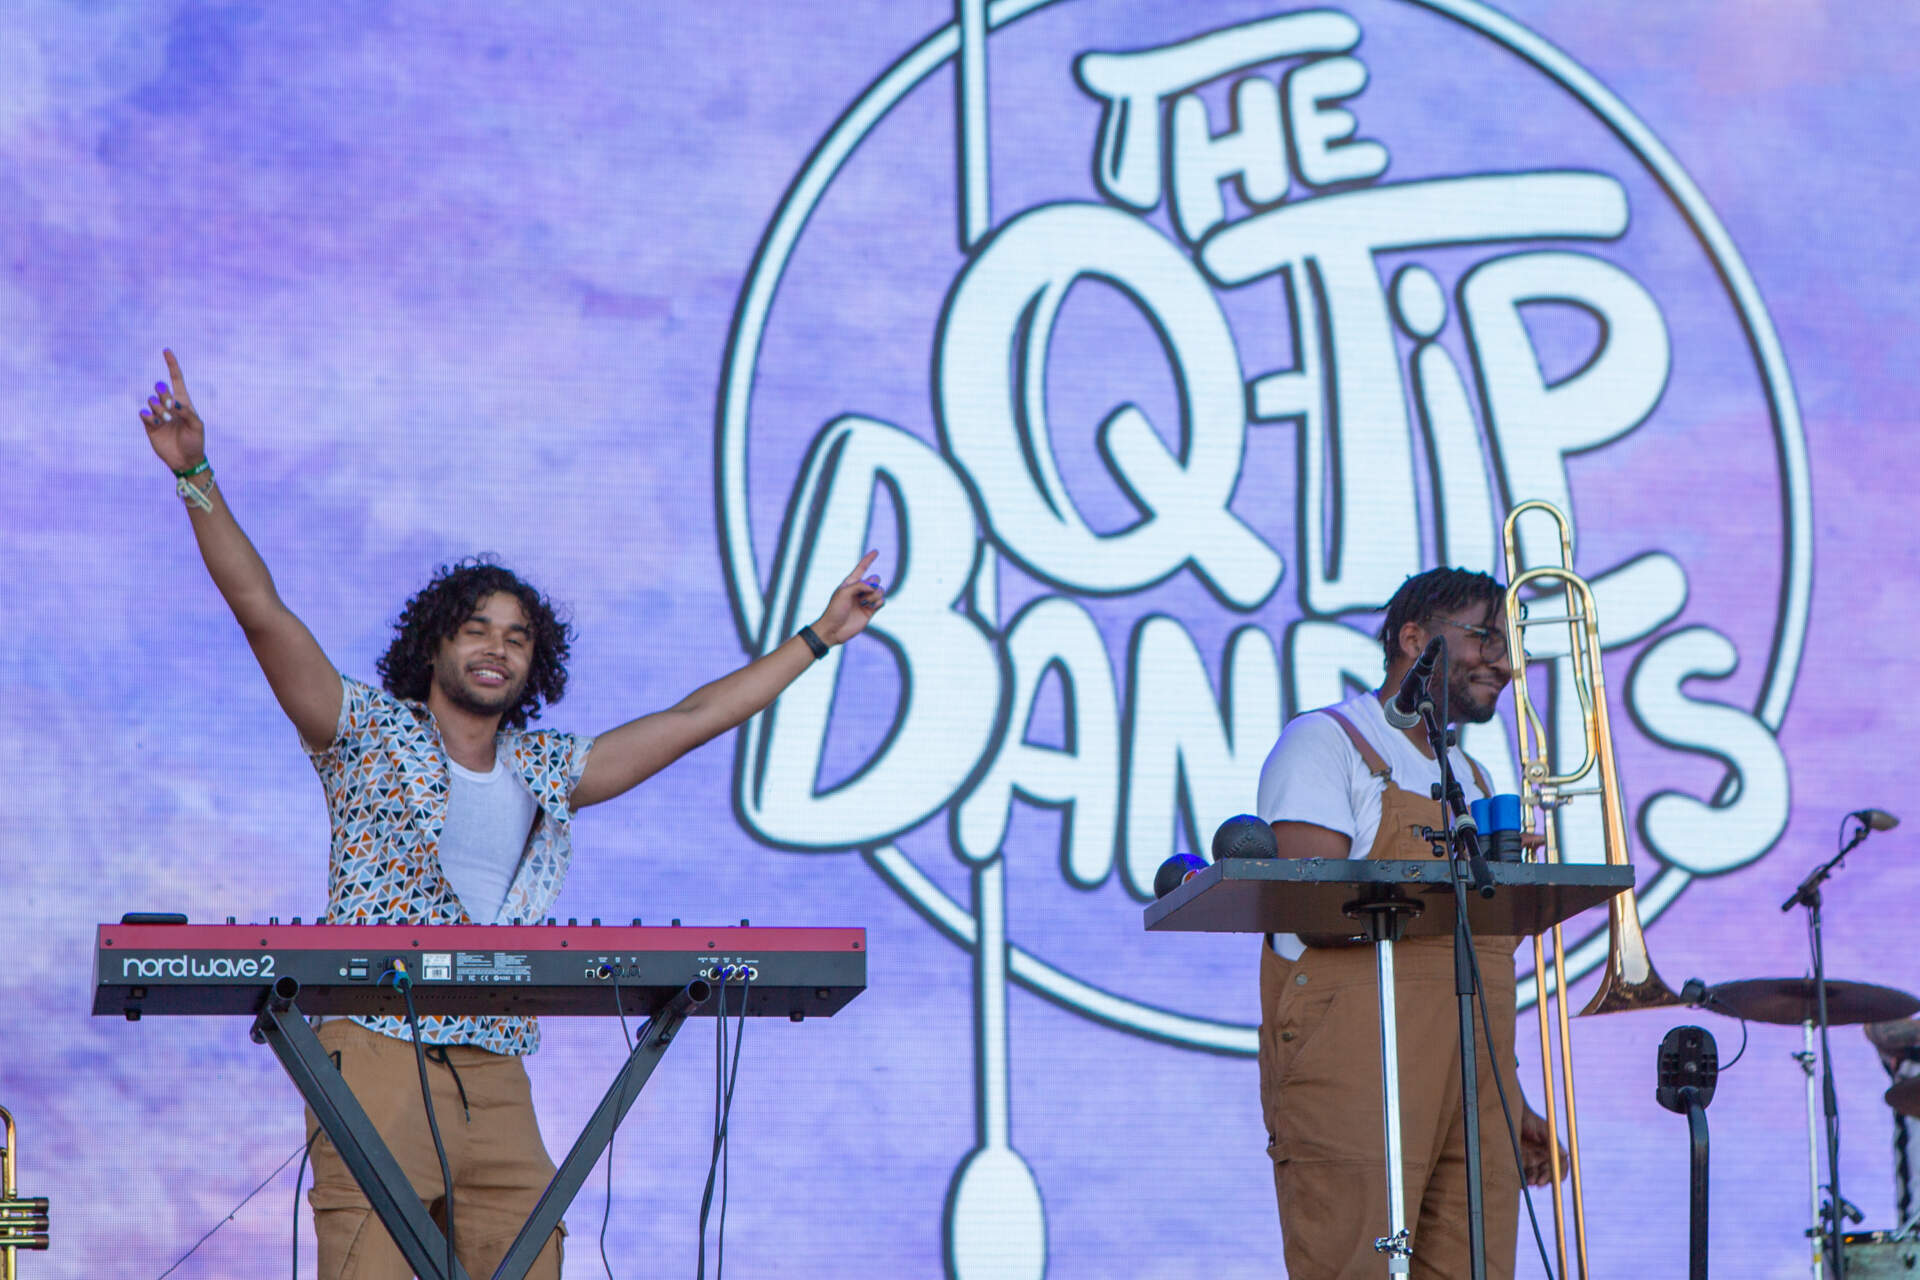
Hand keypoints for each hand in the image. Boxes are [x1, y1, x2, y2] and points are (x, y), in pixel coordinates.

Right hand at [138, 349, 205, 473]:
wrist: (185, 460)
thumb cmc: (195, 442)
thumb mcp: (197, 427)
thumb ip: (188, 413)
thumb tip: (175, 403)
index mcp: (184, 403)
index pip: (177, 380)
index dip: (172, 365)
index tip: (166, 351)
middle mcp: (170, 406)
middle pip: (161, 389)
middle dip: (163, 393)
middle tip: (170, 406)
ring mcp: (158, 415)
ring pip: (151, 401)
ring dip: (158, 408)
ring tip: (165, 420)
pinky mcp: (149, 425)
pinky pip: (144, 414)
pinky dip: (147, 415)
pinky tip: (153, 421)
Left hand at [809, 550, 886, 646]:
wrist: (834, 629)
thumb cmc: (835, 610)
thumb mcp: (844, 593)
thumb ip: (859, 585)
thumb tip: (874, 586)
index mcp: (850, 583)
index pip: (862, 568)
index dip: (869, 559)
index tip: (876, 551)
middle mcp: (859, 590)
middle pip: (875, 579)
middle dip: (873, 584)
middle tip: (864, 593)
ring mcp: (866, 600)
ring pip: (880, 591)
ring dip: (875, 595)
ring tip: (865, 603)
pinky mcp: (871, 611)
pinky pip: (882, 601)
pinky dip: (878, 603)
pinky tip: (870, 608)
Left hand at [1520, 1106, 1567, 1185]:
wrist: (1510, 1114)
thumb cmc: (1529, 1119)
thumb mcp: (1541, 1127)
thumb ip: (1550, 1141)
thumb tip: (1565, 1154)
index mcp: (1552, 1149)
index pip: (1561, 1165)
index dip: (1561, 1173)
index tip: (1558, 1179)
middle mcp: (1542, 1157)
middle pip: (1547, 1173)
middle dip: (1544, 1179)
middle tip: (1539, 1182)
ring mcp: (1530, 1160)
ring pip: (1535, 1176)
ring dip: (1533, 1180)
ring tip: (1529, 1182)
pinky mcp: (1518, 1161)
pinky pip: (1521, 1174)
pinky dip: (1522, 1179)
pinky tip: (1520, 1183)